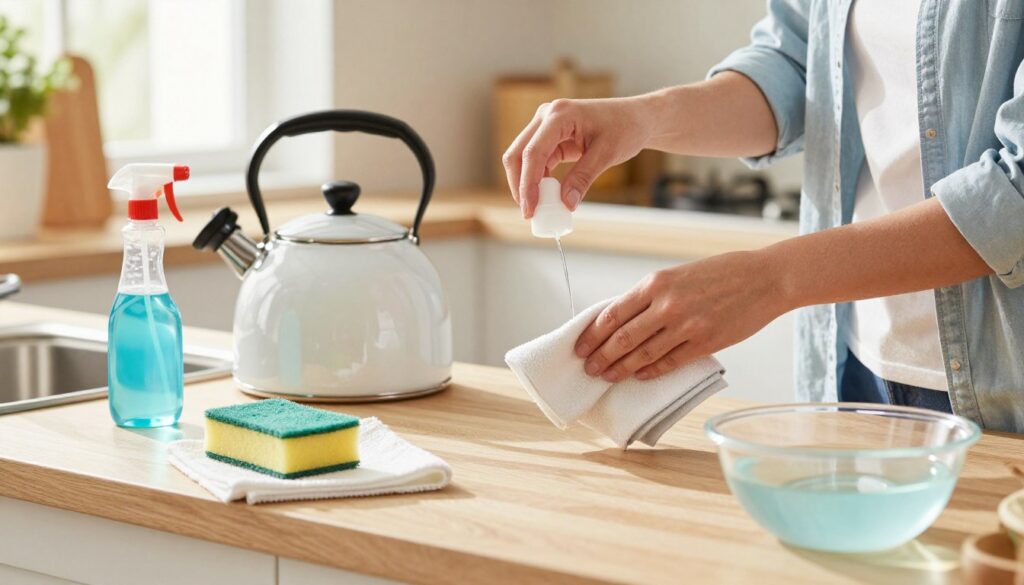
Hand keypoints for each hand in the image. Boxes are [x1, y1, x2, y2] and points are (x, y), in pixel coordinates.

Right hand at [502, 96, 657, 217]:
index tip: (530, 209)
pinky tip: (548, 196)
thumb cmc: (626, 128)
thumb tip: (565, 204)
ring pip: (522, 159)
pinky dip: (538, 180)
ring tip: (539, 209)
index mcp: (560, 114)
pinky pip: (536, 161)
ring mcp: (545, 126)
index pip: (533, 152)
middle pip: (518, 154)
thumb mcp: (606, 154)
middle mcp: (546, 116)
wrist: (636, 118)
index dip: (528, 183)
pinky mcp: (550, 137)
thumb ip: (583, 178)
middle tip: (529, 213)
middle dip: (520, 185)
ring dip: (527, 184)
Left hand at [574, 250, 789, 381]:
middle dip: (601, 356)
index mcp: (656, 283)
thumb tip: (622, 319)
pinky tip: (639, 376)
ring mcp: (686, 326)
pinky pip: (669, 362)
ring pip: (643, 354)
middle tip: (588, 368)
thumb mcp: (678, 275)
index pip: (613, 314)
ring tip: (606, 377)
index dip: (593, 334)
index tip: (580, 347)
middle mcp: (667, 304)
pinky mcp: (705, 343)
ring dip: (621, 368)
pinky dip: (651, 371)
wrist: (764, 278)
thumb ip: (651, 296)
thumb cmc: (721, 273)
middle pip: (623, 338)